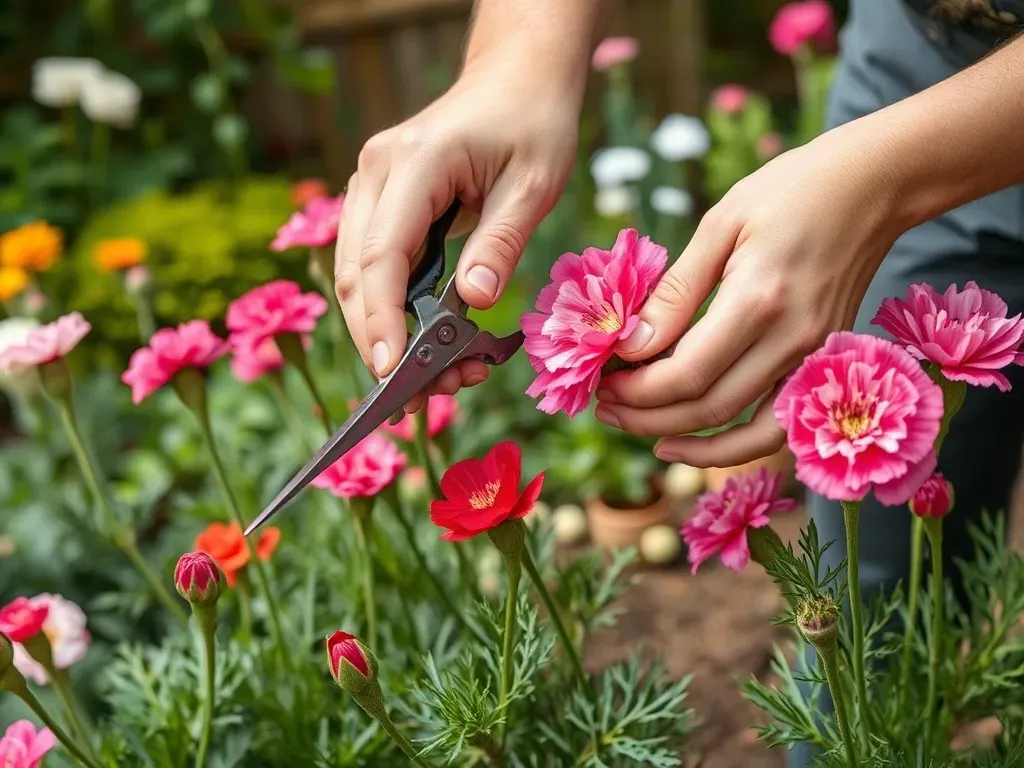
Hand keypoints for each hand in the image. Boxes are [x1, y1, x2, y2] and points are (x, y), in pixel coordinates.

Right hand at [335, 52, 579, 411]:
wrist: (517, 76)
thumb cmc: (533, 121)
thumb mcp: (534, 183)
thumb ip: (500, 243)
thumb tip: (472, 305)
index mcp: (414, 163)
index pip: (380, 256)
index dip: (382, 321)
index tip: (393, 374)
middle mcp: (375, 173)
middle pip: (354, 275)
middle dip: (384, 342)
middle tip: (433, 392)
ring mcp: (371, 186)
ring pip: (356, 276)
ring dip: (389, 331)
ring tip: (446, 374)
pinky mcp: (381, 201)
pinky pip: (374, 265)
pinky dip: (395, 309)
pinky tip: (433, 339)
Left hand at [594, 121, 906, 467]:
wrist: (874, 185)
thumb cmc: (791, 190)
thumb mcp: (721, 223)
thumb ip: (676, 291)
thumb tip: (630, 343)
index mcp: (758, 300)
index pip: (686, 372)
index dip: (637, 387)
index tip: (603, 375)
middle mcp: (791, 340)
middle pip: (707, 407)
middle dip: (645, 414)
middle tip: (606, 403)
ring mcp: (816, 359)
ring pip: (744, 432)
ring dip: (685, 439)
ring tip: (638, 428)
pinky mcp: (825, 365)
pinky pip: (779, 427)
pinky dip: (735, 447)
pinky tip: (691, 441)